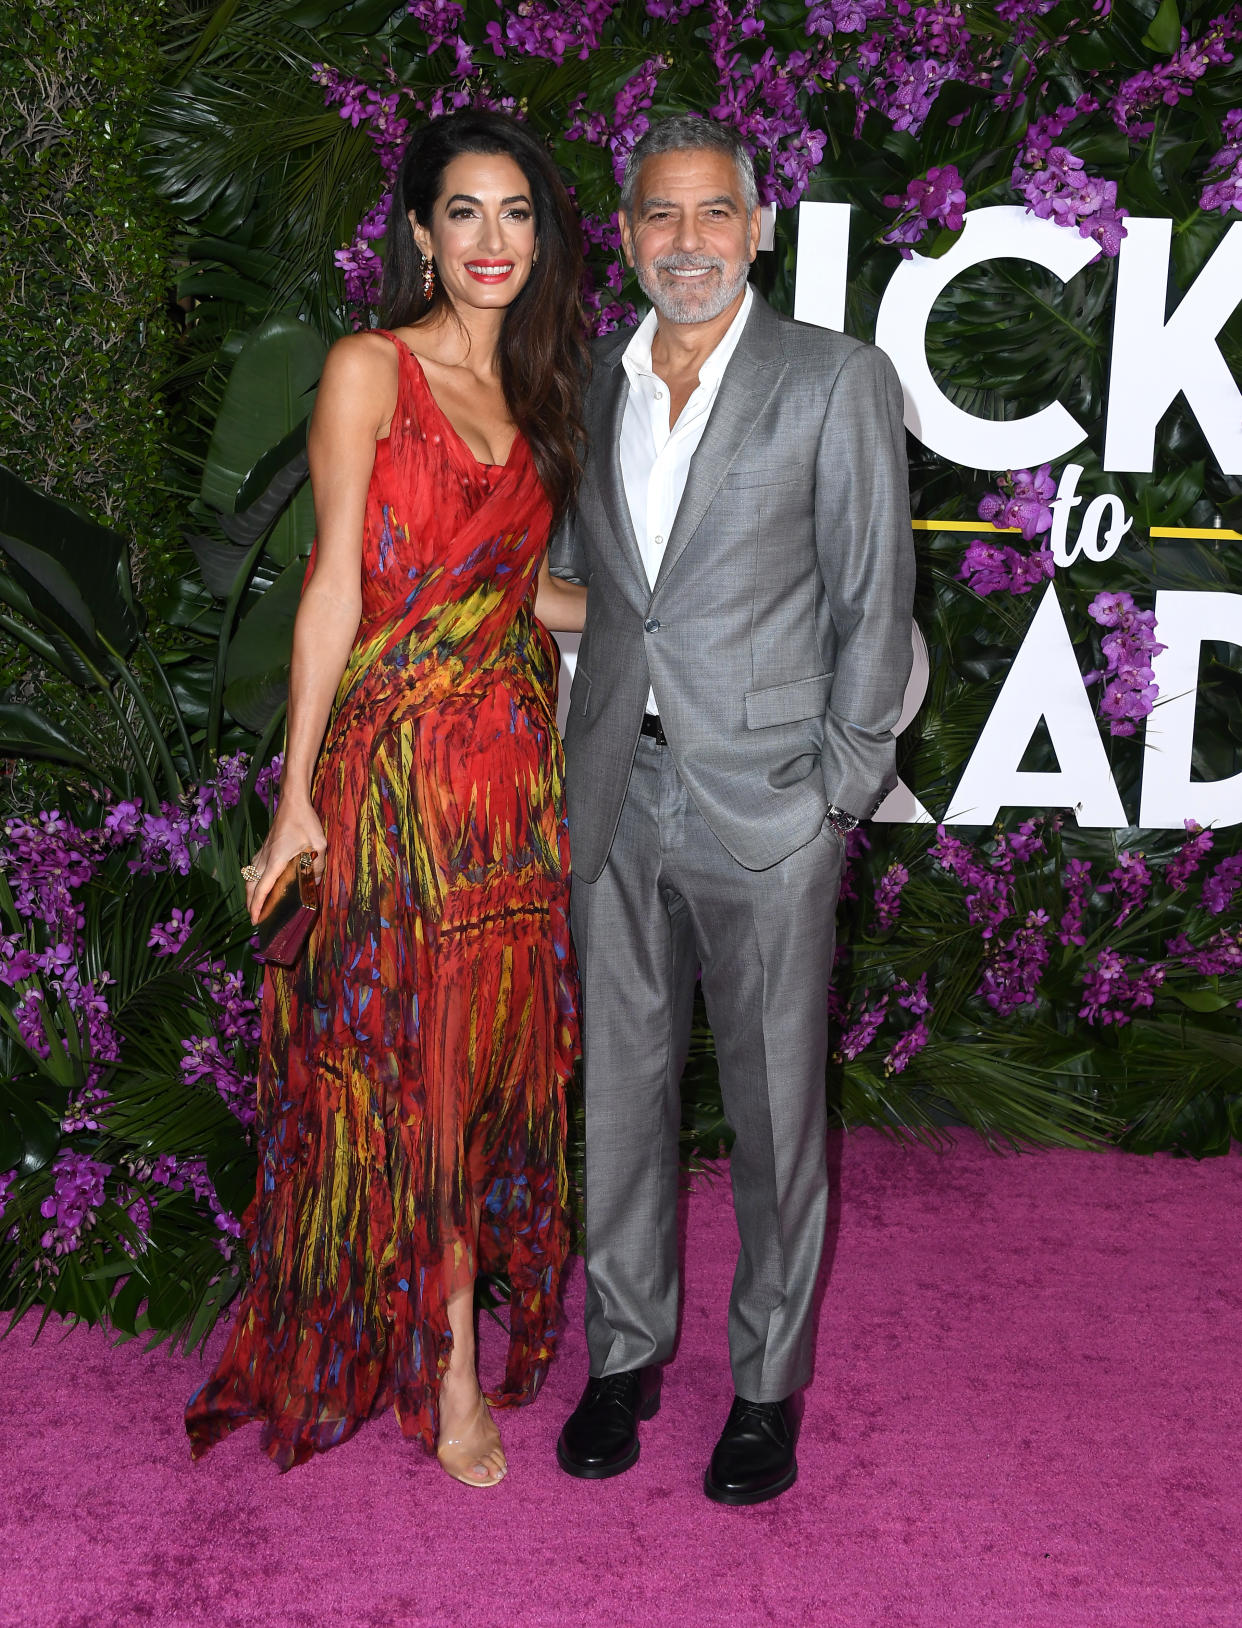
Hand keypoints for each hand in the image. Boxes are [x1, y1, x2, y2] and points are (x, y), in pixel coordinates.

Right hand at [245, 800, 327, 925]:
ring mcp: (262, 852)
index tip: (255, 920)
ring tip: (256, 905)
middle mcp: (264, 858)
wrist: (292, 801)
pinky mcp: (264, 847)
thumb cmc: (305, 822)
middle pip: (251, 886)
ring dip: (250, 892)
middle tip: (255, 919)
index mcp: (275, 861)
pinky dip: (253, 881)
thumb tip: (316, 882)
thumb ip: (318, 865)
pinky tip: (260, 884)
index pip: (262, 889)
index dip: (257, 906)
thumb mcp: (319, 845)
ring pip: (250, 877)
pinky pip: (253, 868)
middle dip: (250, 904)